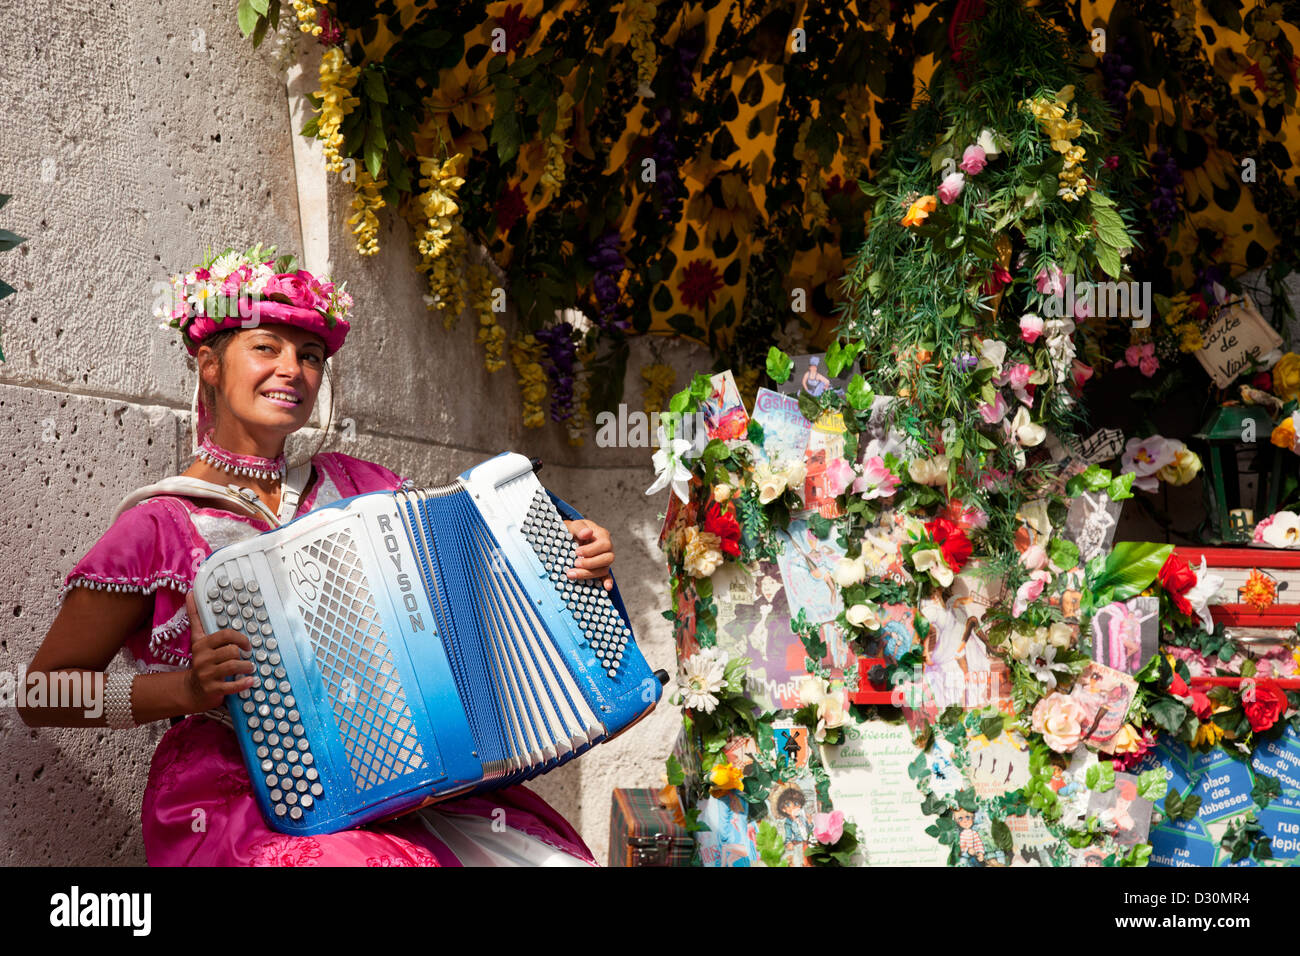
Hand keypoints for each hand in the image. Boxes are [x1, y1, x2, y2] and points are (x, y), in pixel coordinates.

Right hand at [183, 592, 255, 712]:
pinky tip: (250, 681)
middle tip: (248, 657)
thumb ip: (196, 618)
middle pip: (232, 651)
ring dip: (246, 667)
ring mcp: (207, 675)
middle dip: (244, 654)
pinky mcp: (212, 690)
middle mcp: (203, 659)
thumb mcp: (197, 639)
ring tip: (249, 668)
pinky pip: (232, 686)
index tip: (246, 644)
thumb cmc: (200, 661)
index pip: (225, 635)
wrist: (191, 689)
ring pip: (233, 666)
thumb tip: (190, 594)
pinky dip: (243, 683)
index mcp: (202, 645)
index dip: (240, 637)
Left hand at [562, 519, 614, 591]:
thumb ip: (580, 528)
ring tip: (572, 573)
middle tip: (575, 563)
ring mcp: (604, 560)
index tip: (576, 552)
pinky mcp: (600, 568)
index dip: (591, 550)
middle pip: (608, 558)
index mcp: (602, 535)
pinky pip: (607, 576)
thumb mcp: (574, 525)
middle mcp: (607, 548)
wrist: (571, 536)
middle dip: (590, 563)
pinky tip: (606, 587)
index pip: (604, 544)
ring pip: (604, 569)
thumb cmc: (573, 531)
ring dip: (589, 573)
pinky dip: (607, 581)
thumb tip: (587, 533)